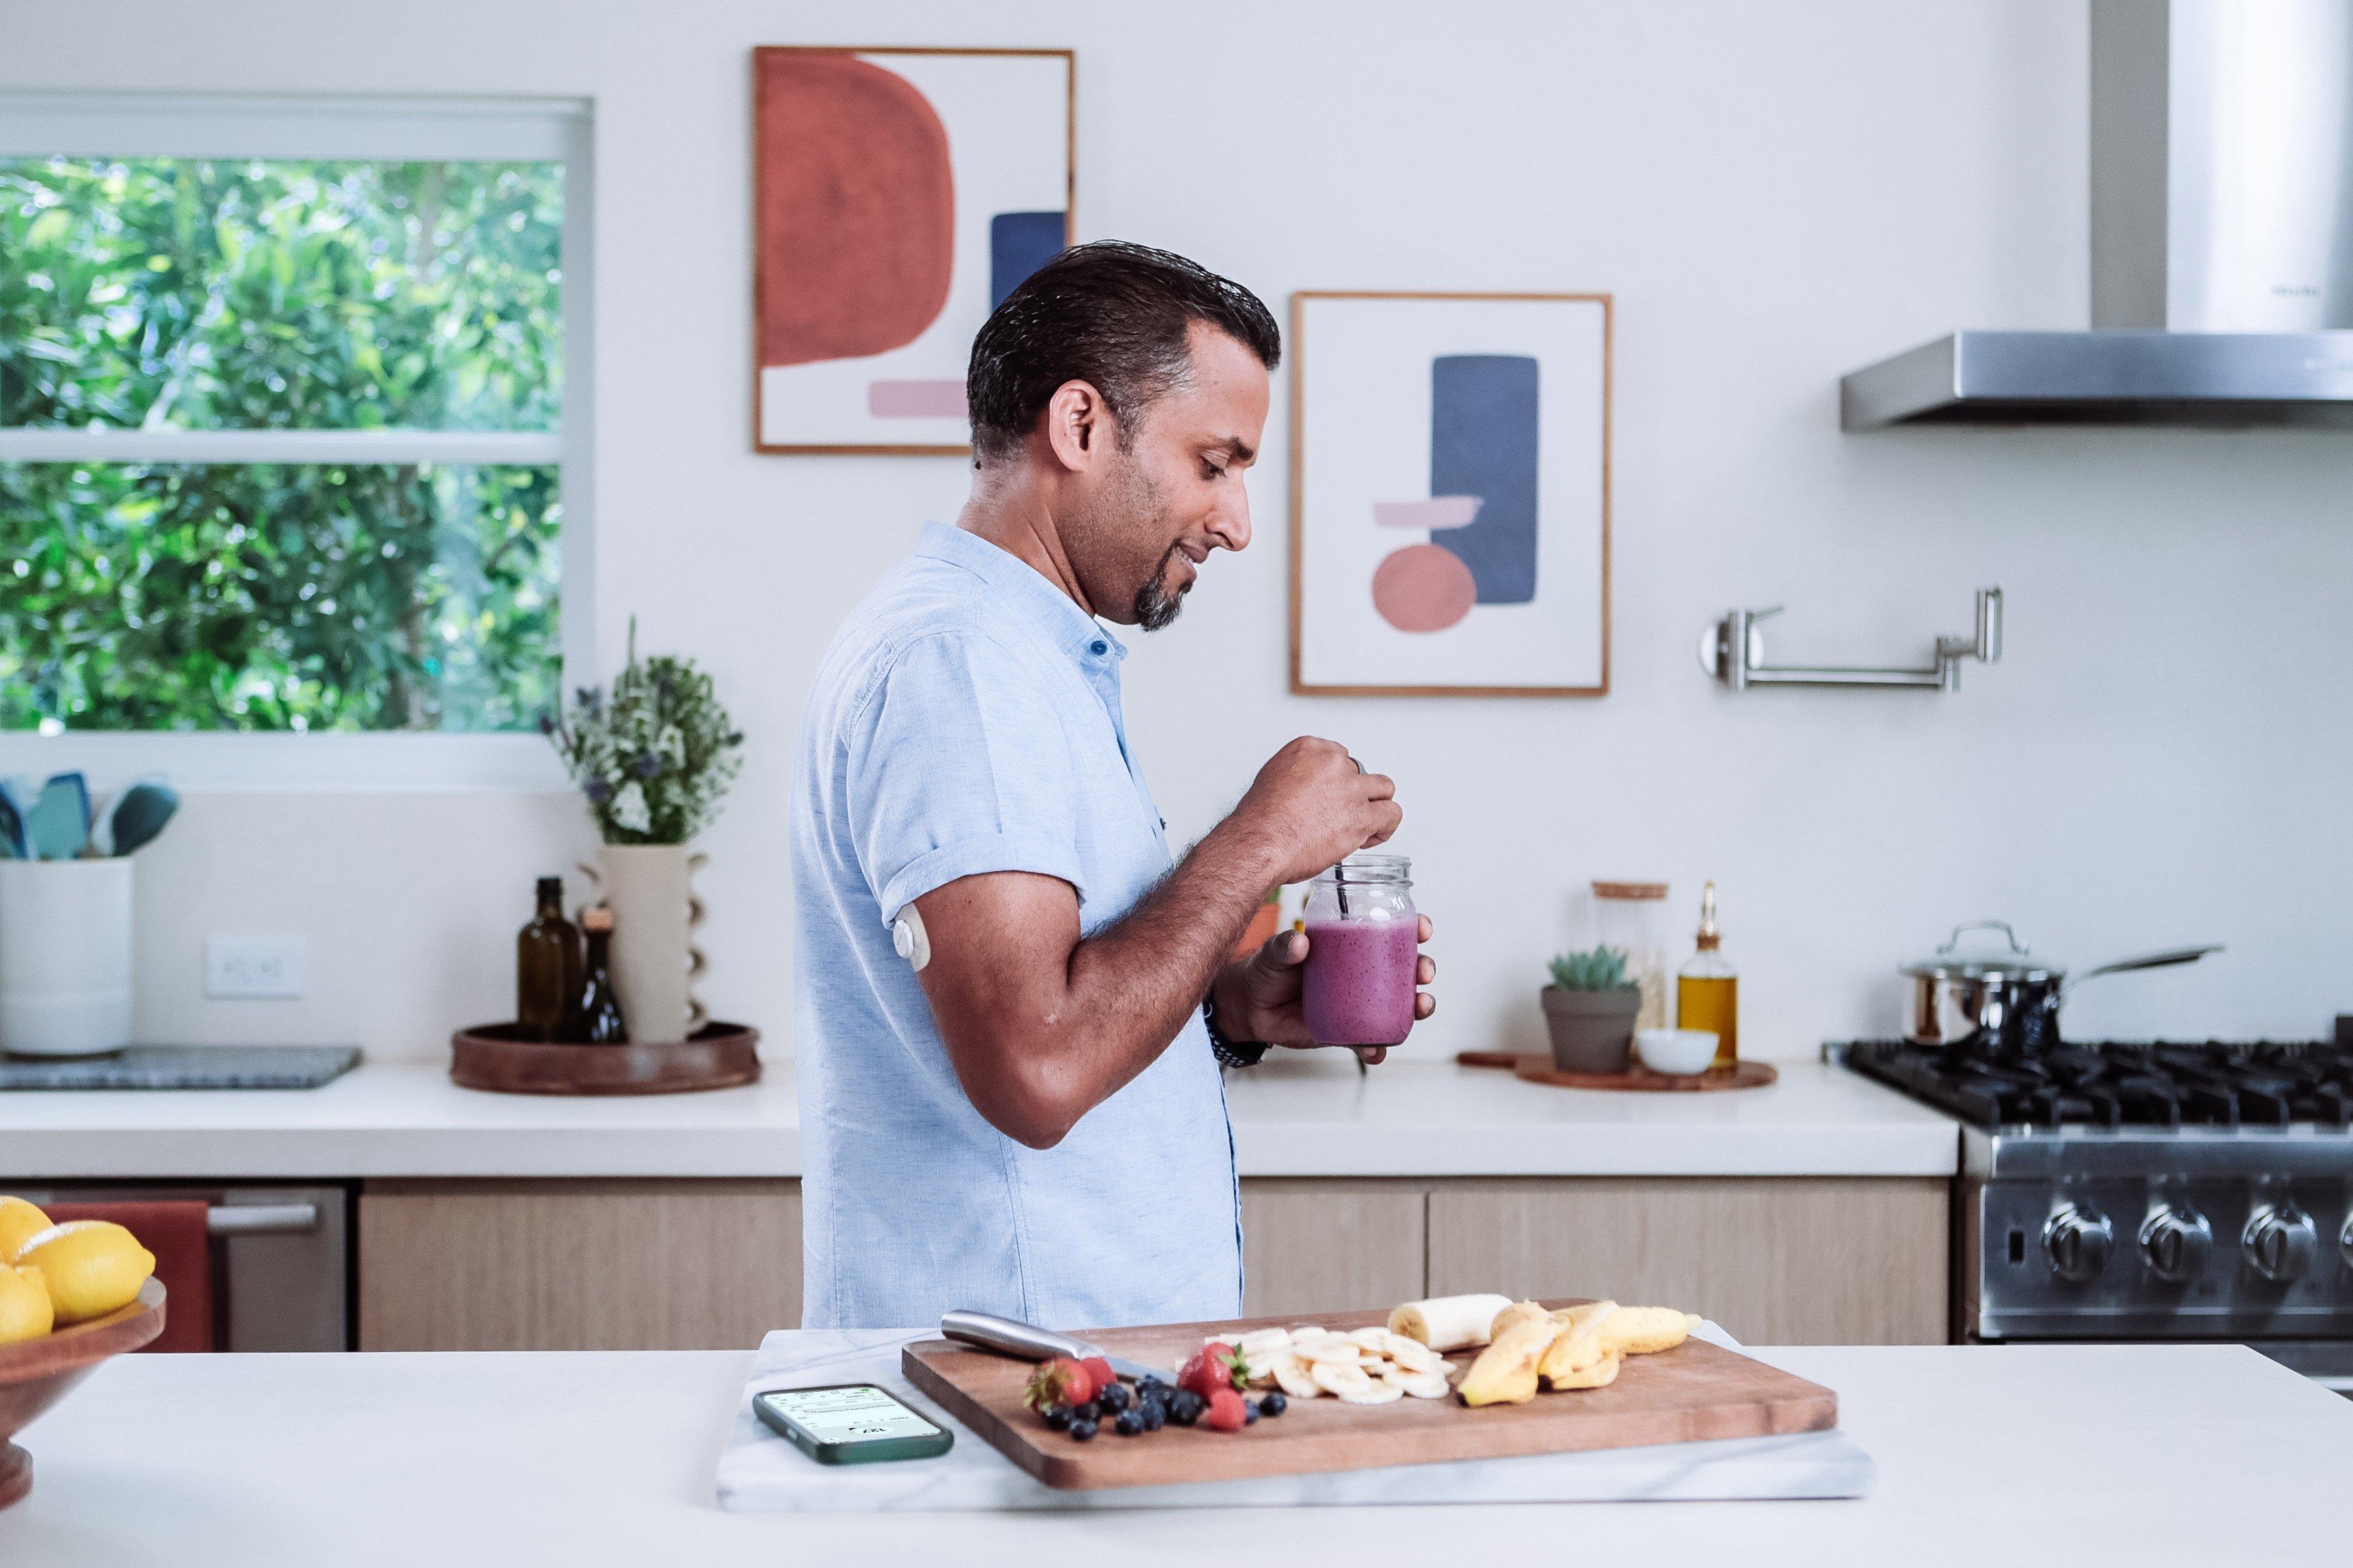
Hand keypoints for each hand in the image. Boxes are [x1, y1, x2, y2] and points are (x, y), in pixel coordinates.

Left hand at [1215, 913, 1436, 1064]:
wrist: (1251, 1008)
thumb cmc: (1266, 971)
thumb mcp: (1274, 953)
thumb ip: (1284, 947)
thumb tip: (1300, 943)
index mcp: (1350, 945)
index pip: (1389, 932)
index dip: (1413, 929)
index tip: (1422, 929)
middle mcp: (1361, 974)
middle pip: (1404, 969)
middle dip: (1423, 969)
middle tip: (1423, 971)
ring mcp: (1358, 1004)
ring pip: (1398, 1006)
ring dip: (1416, 1007)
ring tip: (1420, 1007)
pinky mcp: (1347, 1031)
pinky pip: (1369, 1041)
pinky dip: (1377, 1048)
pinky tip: (1377, 1050)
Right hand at [1223, 737, 1401, 886]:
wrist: (1260, 843)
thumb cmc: (1260, 822)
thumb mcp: (1271, 780)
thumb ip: (1296, 777)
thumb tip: (1307, 792)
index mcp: (1309, 748)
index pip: (1339, 757)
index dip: (1337, 781)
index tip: (1329, 798)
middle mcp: (1333, 763)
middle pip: (1360, 772)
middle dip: (1354, 793)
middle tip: (1341, 814)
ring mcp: (1350, 788)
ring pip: (1383, 788)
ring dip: (1375, 806)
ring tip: (1364, 822)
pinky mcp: (1362, 815)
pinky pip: (1391, 814)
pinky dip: (1385, 827)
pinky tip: (1371, 836)